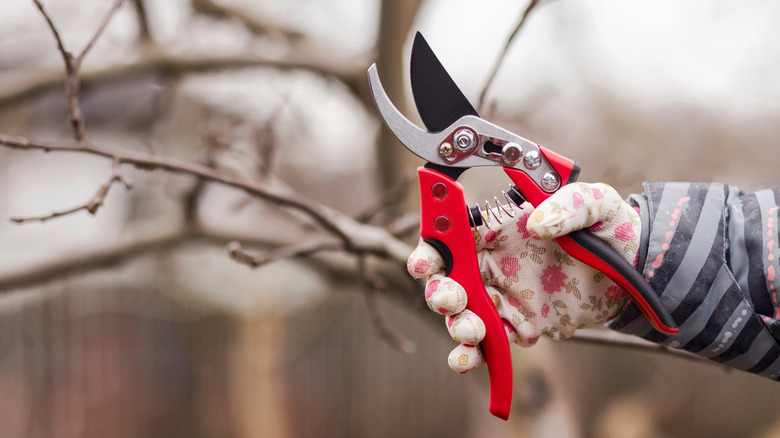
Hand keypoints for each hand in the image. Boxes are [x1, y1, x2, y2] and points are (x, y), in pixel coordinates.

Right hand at [407, 183, 638, 372]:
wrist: (635, 272)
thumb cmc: (608, 229)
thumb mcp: (597, 203)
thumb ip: (569, 205)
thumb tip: (539, 223)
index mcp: (498, 230)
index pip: (450, 236)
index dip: (430, 248)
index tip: (424, 262)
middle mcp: (492, 264)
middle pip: (447, 279)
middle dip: (439, 292)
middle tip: (451, 300)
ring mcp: (503, 297)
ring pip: (462, 315)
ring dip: (457, 326)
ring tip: (472, 332)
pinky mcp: (519, 325)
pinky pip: (489, 343)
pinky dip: (474, 355)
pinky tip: (468, 361)